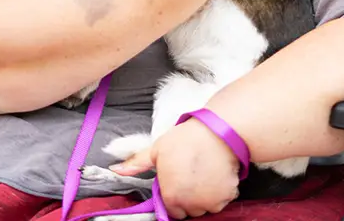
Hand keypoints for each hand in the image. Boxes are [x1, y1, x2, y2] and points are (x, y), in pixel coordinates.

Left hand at [110, 119, 240, 218]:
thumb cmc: (186, 140)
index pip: (172, 211)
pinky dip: (220, 191)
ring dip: (204, 196)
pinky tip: (215, 174)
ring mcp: (211, 202)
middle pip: (189, 210)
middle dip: (189, 198)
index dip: (173, 197)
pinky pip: (222, 200)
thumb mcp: (156, 150)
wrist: (217, 132)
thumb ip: (137, 164)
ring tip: (203, 174)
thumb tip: (116, 170)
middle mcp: (191, 205)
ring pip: (205, 206)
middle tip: (190, 176)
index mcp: (172, 197)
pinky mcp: (228, 196)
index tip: (177, 183)